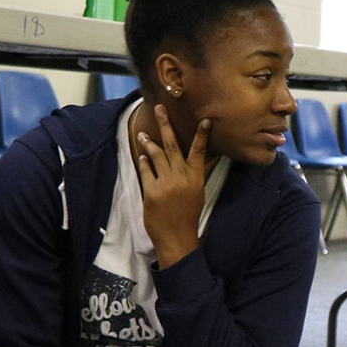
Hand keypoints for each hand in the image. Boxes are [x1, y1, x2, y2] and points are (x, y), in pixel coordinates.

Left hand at [137, 105, 210, 268]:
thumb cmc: (188, 216)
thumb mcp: (197, 194)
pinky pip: (146, 170)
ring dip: (148, 142)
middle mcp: (182, 178)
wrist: (177, 237)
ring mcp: (166, 184)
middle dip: (166, 125)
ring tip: (142, 134)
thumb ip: (192, 176)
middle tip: (160, 109)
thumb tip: (192, 161)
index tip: (205, 120)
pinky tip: (141, 155)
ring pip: (156, 155)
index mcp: (196, 178)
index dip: (202, 135)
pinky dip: (143, 161)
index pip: (200, 151)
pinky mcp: (152, 191)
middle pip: (172, 145)